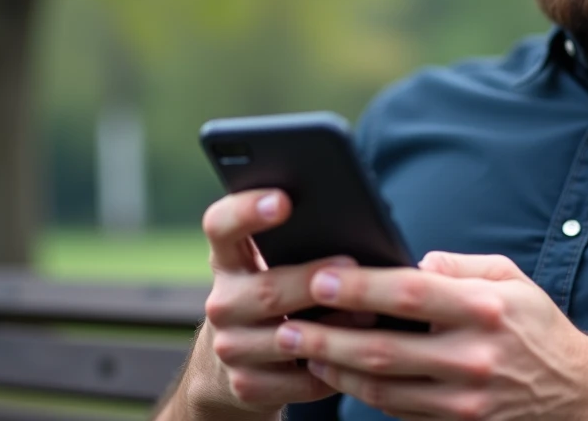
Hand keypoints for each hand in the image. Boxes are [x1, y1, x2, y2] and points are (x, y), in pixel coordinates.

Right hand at [175, 190, 343, 419]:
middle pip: (266, 289)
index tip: (284, 200)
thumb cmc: (280, 297)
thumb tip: (355, 226)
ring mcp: (230, 347)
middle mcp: (221, 303)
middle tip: (351, 264)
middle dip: (312, 278)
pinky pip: (299, 380)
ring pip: (285, 338)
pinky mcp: (246, 386)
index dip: (246, 210)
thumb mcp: (275, 266)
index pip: (220, 226)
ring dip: (331, 328)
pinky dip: (332, 369)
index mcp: (228, 261)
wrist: (242, 363)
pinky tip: (356, 354)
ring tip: (368, 314)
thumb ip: (297, 245)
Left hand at [271, 252, 587, 419]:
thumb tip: (414, 262)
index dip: (360, 288)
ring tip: (297, 350)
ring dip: (333, 370)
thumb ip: (461, 266)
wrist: (574, 393)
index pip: (410, 295)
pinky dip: (360, 394)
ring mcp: (464, 399)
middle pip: (384, 349)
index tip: (320, 278)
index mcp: (484, 310)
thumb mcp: (511, 279)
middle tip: (286, 324)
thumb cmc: (535, 326)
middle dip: (327, 337)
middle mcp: (473, 357)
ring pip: (382, 388)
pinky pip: (396, 410)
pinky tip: (334, 375)